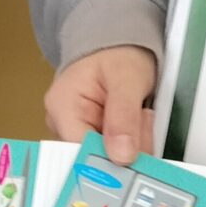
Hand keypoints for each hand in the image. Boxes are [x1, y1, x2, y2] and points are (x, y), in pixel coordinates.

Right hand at [44, 45, 157, 166]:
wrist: (119, 44)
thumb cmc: (117, 52)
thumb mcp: (126, 78)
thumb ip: (124, 116)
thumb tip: (121, 156)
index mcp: (62, 108)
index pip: (80, 152)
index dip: (109, 162)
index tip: (137, 159)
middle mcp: (63, 124)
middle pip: (96, 158)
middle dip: (128, 147)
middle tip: (143, 118)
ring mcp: (77, 131)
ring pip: (110, 158)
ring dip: (134, 143)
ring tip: (140, 113)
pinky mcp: (93, 136)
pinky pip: (116, 151)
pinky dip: (133, 142)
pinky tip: (138, 122)